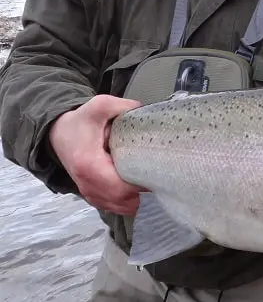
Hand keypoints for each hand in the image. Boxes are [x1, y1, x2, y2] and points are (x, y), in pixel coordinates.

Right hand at [49, 94, 144, 215]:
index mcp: (89, 165)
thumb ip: (123, 107)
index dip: (141, 183)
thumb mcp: (100, 106)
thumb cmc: (80, 122)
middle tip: (154, 174)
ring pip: (120, 207)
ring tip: (144, 179)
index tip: (154, 171)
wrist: (58, 133)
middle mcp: (87, 183)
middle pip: (123, 201)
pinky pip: (114, 207)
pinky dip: (127, 201)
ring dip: (136, 197)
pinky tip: (135, 187)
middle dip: (142, 190)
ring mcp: (89, 192)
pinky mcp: (92, 195)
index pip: (121, 188)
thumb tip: (144, 111)